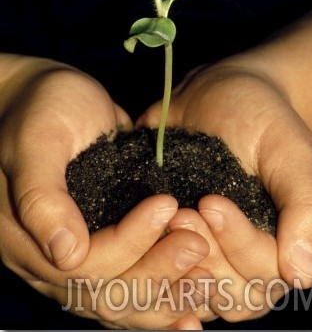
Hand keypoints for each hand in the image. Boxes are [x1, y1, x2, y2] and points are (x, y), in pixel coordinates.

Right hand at [0, 55, 210, 328]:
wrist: (52, 96)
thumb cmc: (41, 108)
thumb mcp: (37, 142)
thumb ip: (42, 195)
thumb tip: (66, 253)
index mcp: (25, 238)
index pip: (83, 264)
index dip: (128, 242)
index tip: (166, 205)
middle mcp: (50, 257)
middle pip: (106, 291)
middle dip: (156, 271)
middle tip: (197, 244)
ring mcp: (78, 252)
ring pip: (121, 294)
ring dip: (165, 289)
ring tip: (206, 278)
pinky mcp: (103, 240)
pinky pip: (131, 274)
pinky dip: (163, 283)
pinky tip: (195, 286)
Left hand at [138, 58, 311, 320]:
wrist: (224, 93)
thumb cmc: (263, 118)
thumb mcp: (292, 152)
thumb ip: (308, 208)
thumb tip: (301, 274)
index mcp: (286, 240)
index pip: (265, 272)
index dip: (238, 244)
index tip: (210, 202)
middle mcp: (249, 252)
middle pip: (231, 290)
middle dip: (206, 254)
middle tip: (181, 214)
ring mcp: (213, 246)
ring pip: (198, 286)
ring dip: (178, 261)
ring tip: (167, 216)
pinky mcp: (180, 234)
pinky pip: (168, 266)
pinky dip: (156, 257)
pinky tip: (144, 231)